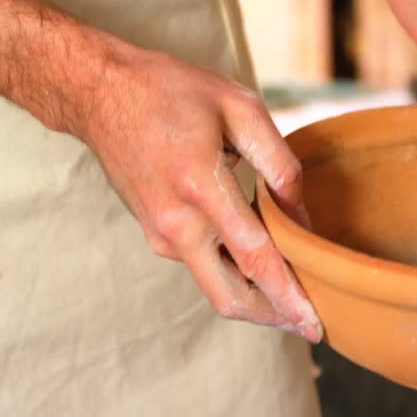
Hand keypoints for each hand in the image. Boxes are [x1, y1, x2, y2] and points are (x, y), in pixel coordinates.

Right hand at [0, 0, 321, 341]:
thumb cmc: (171, 92)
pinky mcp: (155, 235)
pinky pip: (202, 264)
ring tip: (296, 291)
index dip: (288, 296)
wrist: (100, 93)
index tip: (315, 325)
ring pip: (217, 286)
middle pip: (229, 298)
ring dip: (256, 295)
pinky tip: (260, 257)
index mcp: (200, 188)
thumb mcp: (238, 107)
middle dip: (273, 318)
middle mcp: (176, 224)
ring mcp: (161, 235)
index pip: (254, 259)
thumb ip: (278, 163)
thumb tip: (302, 217)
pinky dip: (234, 270)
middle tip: (311, 325)